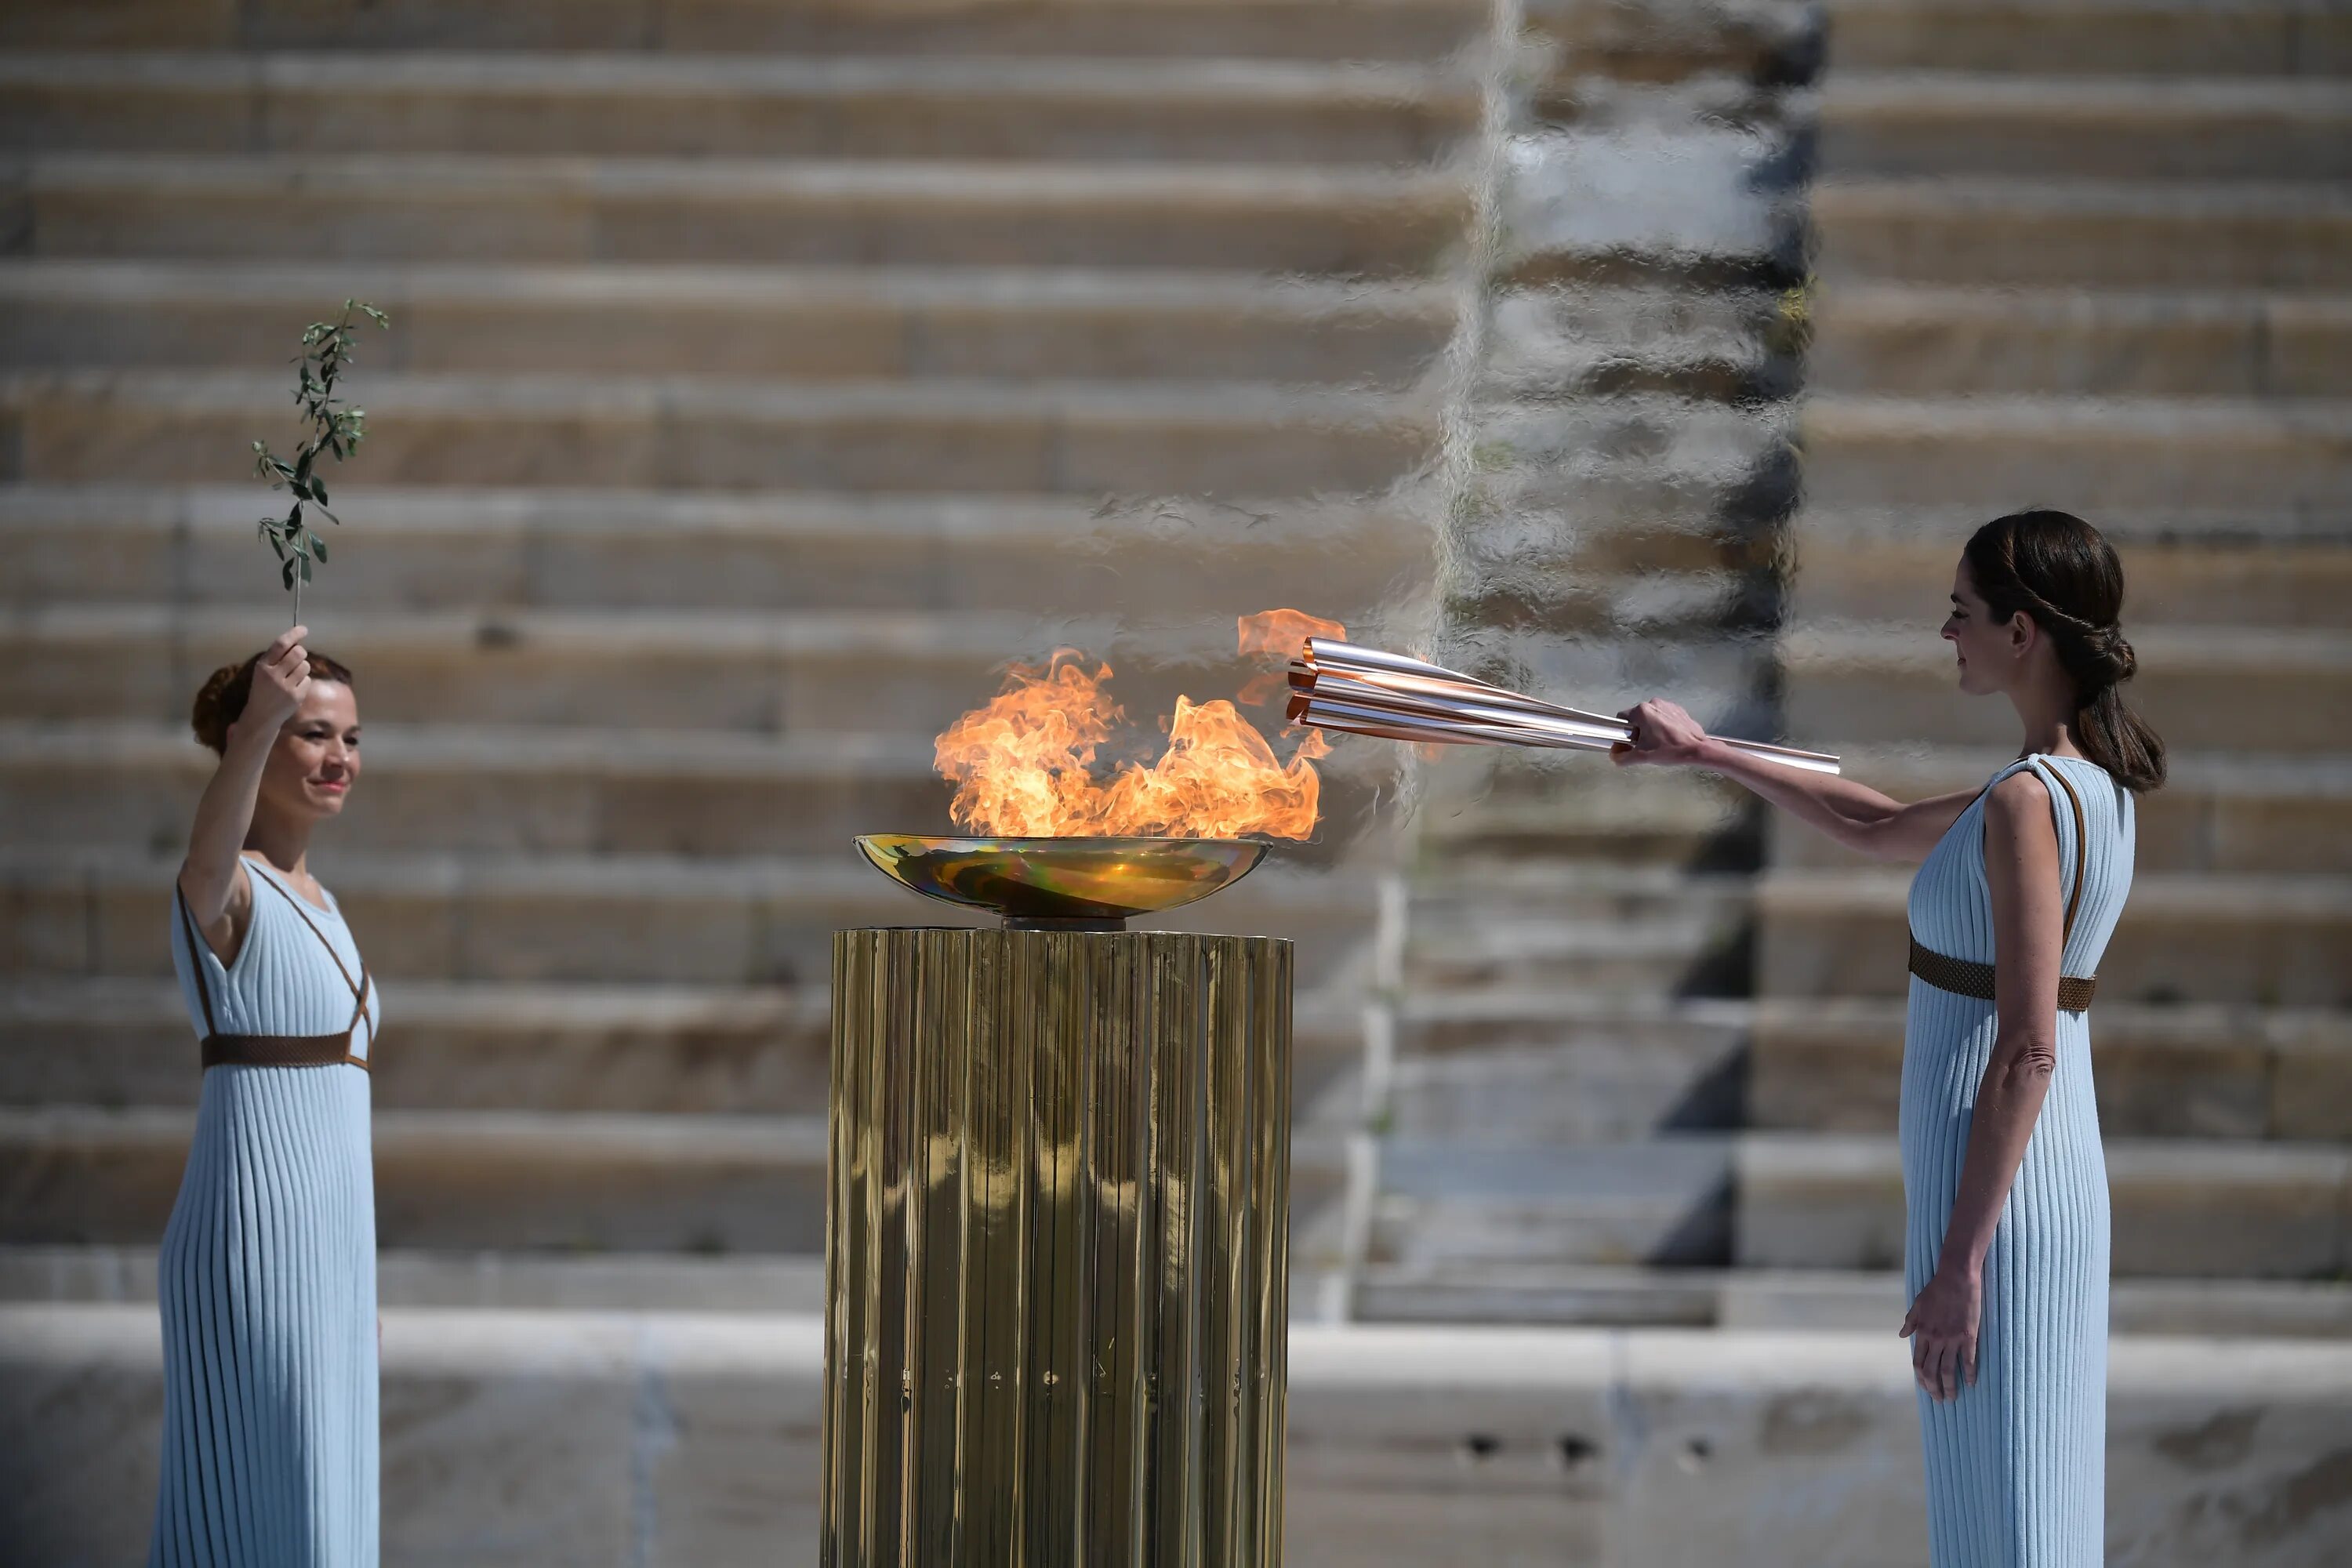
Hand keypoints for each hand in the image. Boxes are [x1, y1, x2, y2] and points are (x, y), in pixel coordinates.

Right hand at [235, 625, 311, 739]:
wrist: (261, 715)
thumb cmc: (264, 688)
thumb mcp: (263, 671)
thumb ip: (277, 657)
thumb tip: (297, 640)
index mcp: (262, 666)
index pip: (281, 644)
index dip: (294, 634)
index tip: (303, 629)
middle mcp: (273, 675)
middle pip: (298, 653)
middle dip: (300, 653)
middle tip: (296, 658)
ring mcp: (285, 687)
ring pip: (305, 666)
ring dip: (302, 668)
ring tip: (291, 677)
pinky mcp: (296, 696)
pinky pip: (307, 680)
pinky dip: (302, 682)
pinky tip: (293, 689)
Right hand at [1612, 698, 1710, 767]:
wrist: (1697, 749)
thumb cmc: (1670, 750)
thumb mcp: (1642, 757)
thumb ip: (1622, 757)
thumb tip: (1614, 756)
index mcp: (1642, 711)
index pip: (1622, 719)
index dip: (1622, 733)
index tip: (1629, 743)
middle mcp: (1654, 703)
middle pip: (1637, 718)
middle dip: (1638, 731)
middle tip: (1645, 746)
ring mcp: (1667, 705)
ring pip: (1651, 717)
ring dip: (1651, 728)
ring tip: (1659, 743)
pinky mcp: (1678, 709)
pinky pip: (1664, 716)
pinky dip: (1663, 726)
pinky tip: (1669, 738)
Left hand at [1900, 1266, 1981, 1401]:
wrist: (1956, 1278)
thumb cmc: (1936, 1289)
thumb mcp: (1917, 1304)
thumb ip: (1910, 1322)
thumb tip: (1902, 1335)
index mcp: (1922, 1332)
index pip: (1918, 1362)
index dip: (1920, 1378)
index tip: (1925, 1388)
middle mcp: (1935, 1339)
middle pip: (1931, 1371)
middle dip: (1934, 1388)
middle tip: (1939, 1400)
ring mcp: (1952, 1339)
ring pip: (1948, 1370)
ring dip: (1949, 1387)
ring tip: (1952, 1398)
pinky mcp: (1968, 1337)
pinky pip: (1968, 1361)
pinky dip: (1969, 1374)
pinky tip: (1970, 1383)